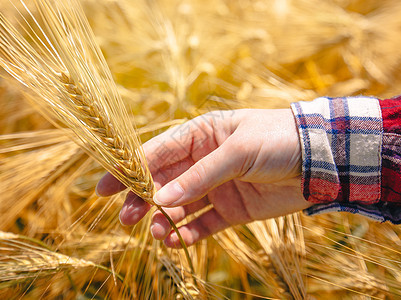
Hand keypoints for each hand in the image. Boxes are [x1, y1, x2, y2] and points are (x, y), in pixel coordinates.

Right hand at [97, 109, 311, 247]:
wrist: (322, 161)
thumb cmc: (278, 140)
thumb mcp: (237, 151)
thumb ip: (199, 176)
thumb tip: (160, 200)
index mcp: (201, 136)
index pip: (157, 152)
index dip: (130, 168)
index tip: (105, 187)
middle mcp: (203, 161)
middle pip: (163, 182)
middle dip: (142, 199)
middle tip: (126, 218)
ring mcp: (216, 187)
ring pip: (180, 206)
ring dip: (164, 220)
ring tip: (157, 233)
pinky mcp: (231, 210)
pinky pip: (203, 224)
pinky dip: (188, 234)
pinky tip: (177, 241)